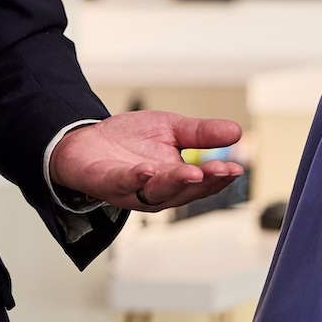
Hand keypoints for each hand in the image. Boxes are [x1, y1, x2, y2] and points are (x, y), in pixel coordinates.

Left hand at [48, 109, 242, 212]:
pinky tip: (148, 170)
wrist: (85, 140)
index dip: (219, 177)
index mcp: (175, 179)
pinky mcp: (107, 183)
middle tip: (221, 169)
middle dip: (204, 181)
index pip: (202, 183)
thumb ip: (201, 133)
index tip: (236, 168)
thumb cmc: (129, 140)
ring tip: (193, 172)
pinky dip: (136, 178)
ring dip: (175, 183)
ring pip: (157, 192)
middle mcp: (155, 192)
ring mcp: (131, 190)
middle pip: (184, 191)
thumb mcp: (170, 129)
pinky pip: (123, 183)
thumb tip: (237, 132)